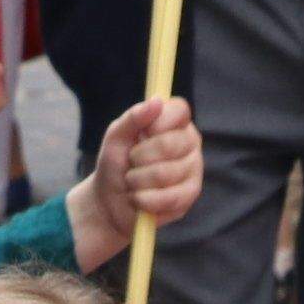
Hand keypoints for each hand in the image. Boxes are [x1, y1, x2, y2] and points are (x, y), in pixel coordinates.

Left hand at [67, 97, 202, 270]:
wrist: (110, 202)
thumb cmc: (116, 164)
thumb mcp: (116, 137)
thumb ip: (133, 118)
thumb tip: (156, 101)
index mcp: (175, 122)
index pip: (179, 110)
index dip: (158, 122)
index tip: (142, 133)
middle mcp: (189, 142)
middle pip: (169, 144)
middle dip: (139, 158)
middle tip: (132, 163)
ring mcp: (194, 168)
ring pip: (165, 173)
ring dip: (138, 181)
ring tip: (133, 182)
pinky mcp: (190, 194)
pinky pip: (169, 197)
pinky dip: (145, 200)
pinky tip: (140, 199)